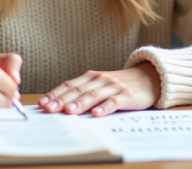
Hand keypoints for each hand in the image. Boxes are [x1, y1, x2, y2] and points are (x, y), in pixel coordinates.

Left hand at [38, 62, 160, 116]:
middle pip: (78, 90)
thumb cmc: (119, 85)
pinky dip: (104, 108)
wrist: (148, 78)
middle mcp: (100, 80)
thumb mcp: (100, 85)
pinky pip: (114, 102)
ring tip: (69, 111)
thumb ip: (83, 93)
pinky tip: (96, 114)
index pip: (69, 85)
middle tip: (49, 109)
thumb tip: (60, 106)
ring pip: (94, 95)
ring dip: (80, 103)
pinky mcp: (127, 96)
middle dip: (62, 100)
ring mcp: (114, 87)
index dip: (55, 93)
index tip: (42, 103)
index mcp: (91, 77)